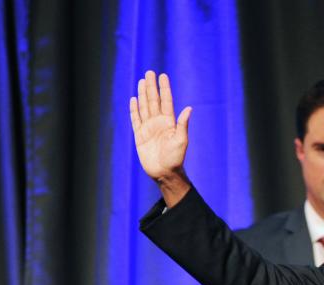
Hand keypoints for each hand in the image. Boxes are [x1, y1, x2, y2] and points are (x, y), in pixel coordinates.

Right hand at [129, 70, 192, 204]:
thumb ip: (183, 124)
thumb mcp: (181, 140)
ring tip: (141, 81)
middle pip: (153, 100)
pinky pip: (136, 120)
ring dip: (143, 94)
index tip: (162, 76)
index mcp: (169, 122)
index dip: (164, 88)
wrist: (164, 173)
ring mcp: (148, 128)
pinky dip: (134, 110)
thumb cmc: (176, 158)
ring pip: (144, 107)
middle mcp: (159, 123)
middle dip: (151, 87)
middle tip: (149, 72)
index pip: (166, 101)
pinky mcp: (140, 136)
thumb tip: (189, 108)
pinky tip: (134, 100)